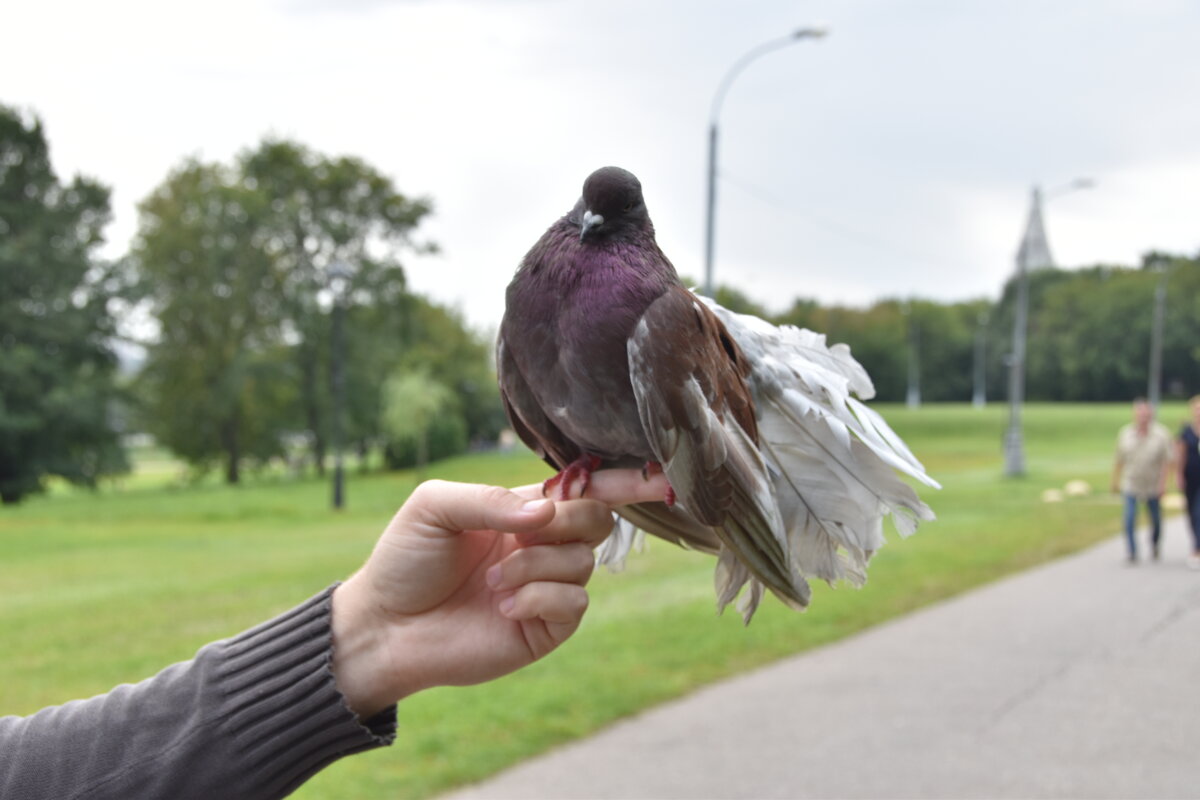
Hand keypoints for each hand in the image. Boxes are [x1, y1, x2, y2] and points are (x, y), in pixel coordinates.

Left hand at [330, 470, 668, 718]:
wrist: (385, 626)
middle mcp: (542, 545)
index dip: (626, 481)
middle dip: (567, 522)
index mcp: (522, 509)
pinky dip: (541, 597)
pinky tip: (504, 607)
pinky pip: (575, 602)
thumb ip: (488, 499)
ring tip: (493, 583)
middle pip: (597, 519)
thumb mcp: (435, 507)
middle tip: (522, 535)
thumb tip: (546, 512)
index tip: (660, 477)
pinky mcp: (546, 627)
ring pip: (585, 562)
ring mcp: (547, 586)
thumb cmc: (406, 559)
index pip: (584, 488)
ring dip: (537, 566)